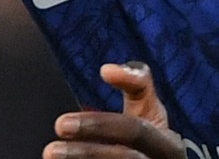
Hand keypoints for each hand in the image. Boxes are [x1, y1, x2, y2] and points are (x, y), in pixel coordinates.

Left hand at [44, 62, 184, 158]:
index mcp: (168, 144)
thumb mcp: (149, 107)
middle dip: (87, 153)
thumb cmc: (146, 136)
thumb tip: (107, 69)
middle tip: (50, 149)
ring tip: (51, 157)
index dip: (99, 126)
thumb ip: (135, 81)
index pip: (135, 131)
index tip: (60, 124)